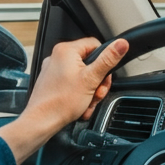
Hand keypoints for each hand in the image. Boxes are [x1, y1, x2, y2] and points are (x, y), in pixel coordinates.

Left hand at [0, 36, 129, 164]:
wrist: (42, 121)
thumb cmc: (61, 102)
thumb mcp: (91, 79)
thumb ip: (108, 60)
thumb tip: (121, 44)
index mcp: (66, 50)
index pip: (94, 45)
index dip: (104, 60)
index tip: (104, 75)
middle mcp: (57, 57)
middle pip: (89, 63)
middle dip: (97, 81)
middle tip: (97, 92)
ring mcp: (53, 70)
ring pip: (82, 76)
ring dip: (90, 91)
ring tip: (88, 102)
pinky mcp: (52, 82)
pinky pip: (72, 84)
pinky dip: (79, 95)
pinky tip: (81, 105)